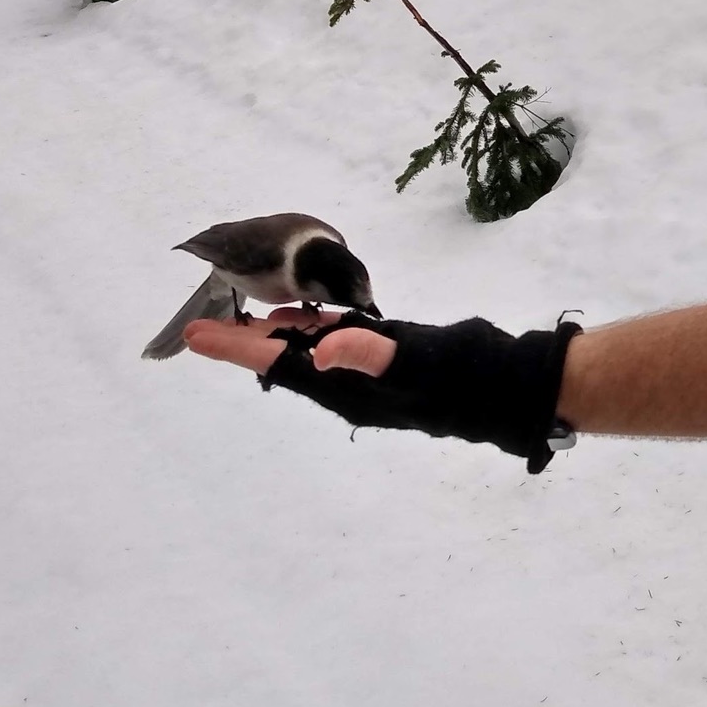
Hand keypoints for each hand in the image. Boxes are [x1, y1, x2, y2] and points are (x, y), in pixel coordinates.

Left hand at [180, 307, 581, 472]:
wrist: (512, 388)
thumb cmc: (466, 376)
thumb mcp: (420, 362)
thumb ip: (371, 354)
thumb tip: (321, 351)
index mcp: (347, 388)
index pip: (278, 364)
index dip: (235, 346)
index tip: (194, 333)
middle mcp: (350, 386)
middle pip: (282, 362)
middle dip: (243, 342)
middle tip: (202, 324)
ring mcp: (369, 377)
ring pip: (305, 356)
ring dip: (272, 338)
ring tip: (239, 318)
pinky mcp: (389, 362)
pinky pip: (334, 349)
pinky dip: (311, 333)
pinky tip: (302, 320)